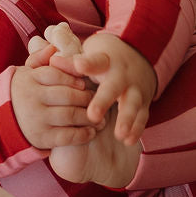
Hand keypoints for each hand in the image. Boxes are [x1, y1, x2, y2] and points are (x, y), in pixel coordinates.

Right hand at [10, 54, 97, 150]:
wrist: (0, 123)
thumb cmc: (20, 94)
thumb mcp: (24, 74)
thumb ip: (39, 59)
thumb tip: (54, 48)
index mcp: (29, 79)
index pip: (56, 74)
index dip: (73, 78)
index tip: (84, 84)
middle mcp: (32, 99)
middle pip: (67, 95)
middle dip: (86, 98)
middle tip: (96, 99)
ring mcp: (37, 119)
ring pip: (70, 115)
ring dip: (89, 116)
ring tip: (99, 116)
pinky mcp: (42, 138)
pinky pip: (67, 136)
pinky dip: (83, 134)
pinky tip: (91, 131)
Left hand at [47, 30, 155, 145]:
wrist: (138, 58)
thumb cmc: (105, 61)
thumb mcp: (90, 55)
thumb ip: (72, 62)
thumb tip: (53, 61)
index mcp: (106, 62)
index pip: (96, 62)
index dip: (87, 64)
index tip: (79, 65)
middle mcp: (122, 76)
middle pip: (114, 87)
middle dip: (104, 101)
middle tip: (93, 115)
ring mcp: (134, 90)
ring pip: (132, 104)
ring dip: (126, 119)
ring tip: (119, 134)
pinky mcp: (143, 103)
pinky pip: (141, 116)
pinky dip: (136, 129)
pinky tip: (128, 141)